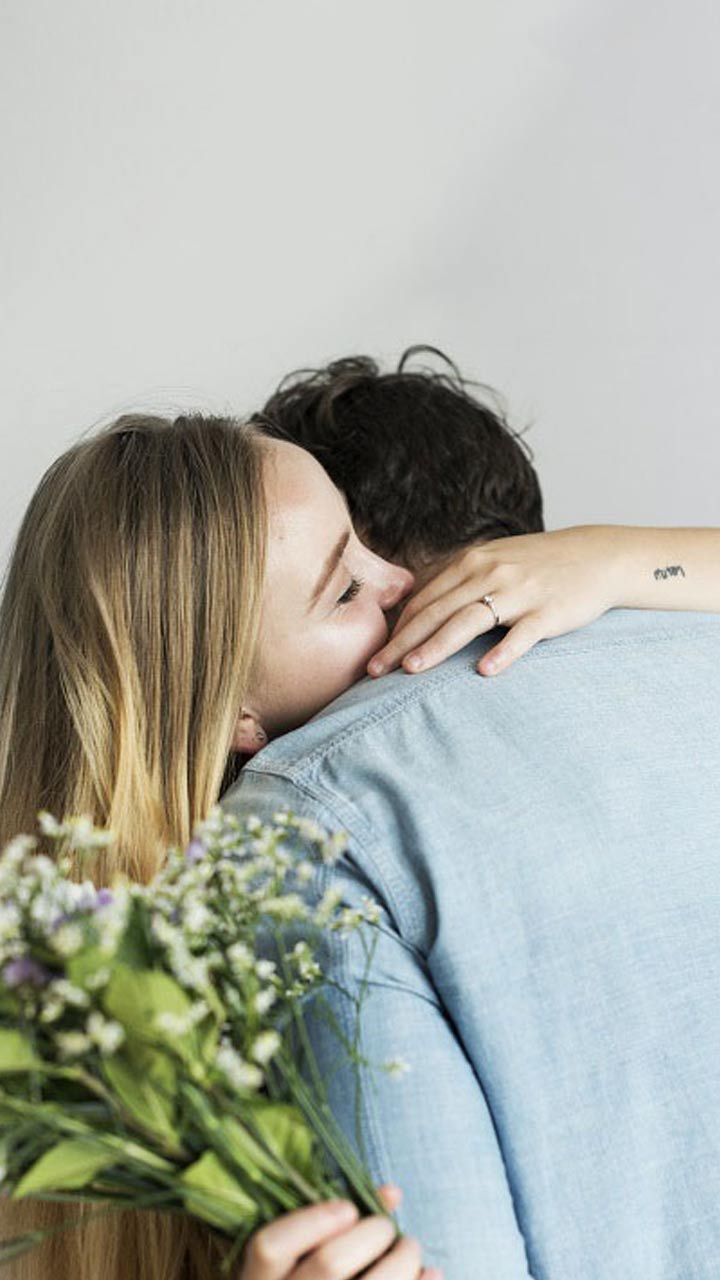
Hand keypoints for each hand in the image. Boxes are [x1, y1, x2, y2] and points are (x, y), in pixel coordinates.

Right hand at [237, 1184, 442, 1278]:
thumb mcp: (297, 1260)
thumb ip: (331, 1224)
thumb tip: (391, 1194)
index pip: (270, 1247)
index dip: (312, 1220)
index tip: (348, 1208)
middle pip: (329, 1263)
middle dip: (372, 1232)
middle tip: (387, 1229)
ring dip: (403, 1259)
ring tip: (409, 1249)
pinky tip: (431, 1275)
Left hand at [368, 526, 624, 678]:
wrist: (596, 557)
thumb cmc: (538, 566)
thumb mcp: (493, 562)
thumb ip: (457, 582)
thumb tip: (416, 608)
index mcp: (472, 562)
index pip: (424, 600)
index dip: (397, 629)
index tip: (375, 655)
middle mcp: (490, 573)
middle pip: (436, 612)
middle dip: (402, 643)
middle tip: (374, 670)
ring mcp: (519, 592)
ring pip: (468, 620)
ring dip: (437, 646)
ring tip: (411, 670)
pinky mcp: (548, 611)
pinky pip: (521, 634)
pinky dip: (503, 652)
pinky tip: (484, 672)